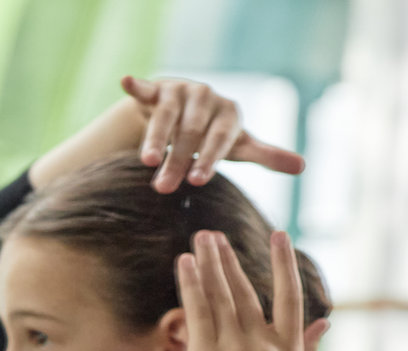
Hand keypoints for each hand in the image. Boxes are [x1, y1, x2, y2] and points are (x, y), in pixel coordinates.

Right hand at [120, 76, 304, 192]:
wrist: (187, 110)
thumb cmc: (215, 134)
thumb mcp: (239, 146)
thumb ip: (266, 156)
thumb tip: (303, 167)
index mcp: (230, 113)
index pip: (219, 139)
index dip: (208, 159)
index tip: (197, 181)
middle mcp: (208, 98)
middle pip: (190, 133)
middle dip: (176, 160)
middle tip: (163, 188)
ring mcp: (181, 92)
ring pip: (166, 117)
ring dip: (155, 139)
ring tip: (147, 162)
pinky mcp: (157, 90)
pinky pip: (146, 89)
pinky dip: (137, 87)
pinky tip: (126, 82)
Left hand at [176, 229, 326, 350]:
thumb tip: (325, 323)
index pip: (291, 298)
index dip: (283, 265)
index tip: (278, 235)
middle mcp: (263, 346)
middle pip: (247, 291)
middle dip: (230, 259)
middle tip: (216, 234)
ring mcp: (233, 349)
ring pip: (222, 296)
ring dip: (210, 264)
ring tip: (201, 239)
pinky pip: (198, 311)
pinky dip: (191, 285)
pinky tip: (184, 264)